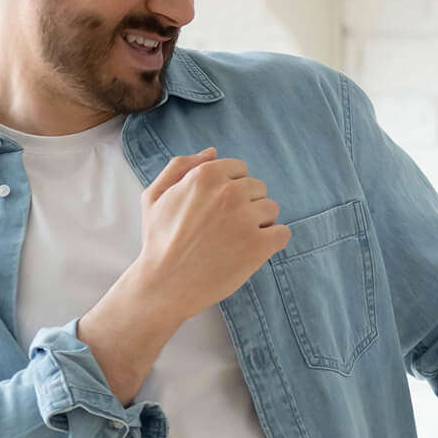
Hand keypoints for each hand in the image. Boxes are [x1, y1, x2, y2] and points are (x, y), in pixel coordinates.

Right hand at [130, 147, 289, 324]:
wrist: (164, 285)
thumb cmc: (158, 241)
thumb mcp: (154, 195)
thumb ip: (181, 166)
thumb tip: (213, 152)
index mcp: (206, 175)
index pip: (240, 170)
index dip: (229, 190)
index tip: (216, 210)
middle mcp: (229, 192)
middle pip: (258, 188)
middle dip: (245, 205)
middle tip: (222, 229)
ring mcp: (246, 219)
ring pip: (271, 209)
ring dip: (259, 224)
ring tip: (233, 242)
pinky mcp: (260, 246)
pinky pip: (283, 233)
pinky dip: (272, 242)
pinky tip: (251, 252)